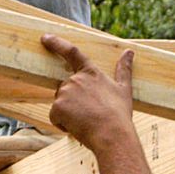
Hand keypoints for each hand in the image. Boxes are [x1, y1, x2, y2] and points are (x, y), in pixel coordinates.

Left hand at [42, 35, 135, 152]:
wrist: (112, 135)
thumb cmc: (119, 114)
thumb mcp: (124, 89)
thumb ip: (124, 69)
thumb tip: (129, 52)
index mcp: (91, 72)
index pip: (71, 52)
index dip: (57, 43)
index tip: (45, 37)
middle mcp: (75, 79)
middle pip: (64, 88)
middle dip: (72, 101)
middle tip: (89, 114)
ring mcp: (64, 93)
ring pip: (60, 104)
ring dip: (69, 113)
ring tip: (86, 121)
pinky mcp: (57, 107)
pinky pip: (55, 117)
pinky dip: (63, 124)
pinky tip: (78, 127)